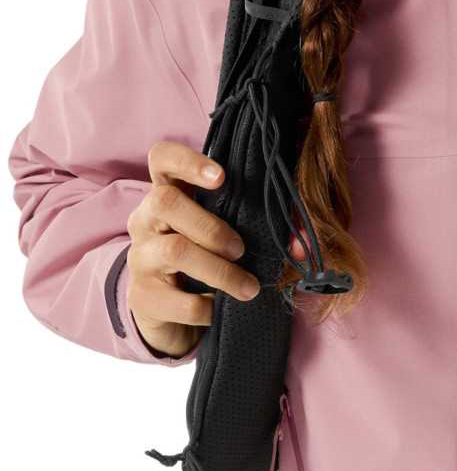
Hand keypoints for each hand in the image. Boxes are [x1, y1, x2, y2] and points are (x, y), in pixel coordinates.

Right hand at [126, 141, 260, 356]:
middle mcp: (145, 220)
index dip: (188, 160)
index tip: (221, 176)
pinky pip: (177, 300)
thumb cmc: (205, 257)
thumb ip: (264, 229)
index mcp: (168, 194)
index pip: (162, 158)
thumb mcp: (225, 235)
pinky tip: (219, 308)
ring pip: (174, 250)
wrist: (167, 312)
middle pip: (165, 201)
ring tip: (247, 286)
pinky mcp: (142, 297)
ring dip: (219, 269)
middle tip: (240, 248)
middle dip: (211, 225)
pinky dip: (206, 307)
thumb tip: (302, 245)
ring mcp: (140, 258)